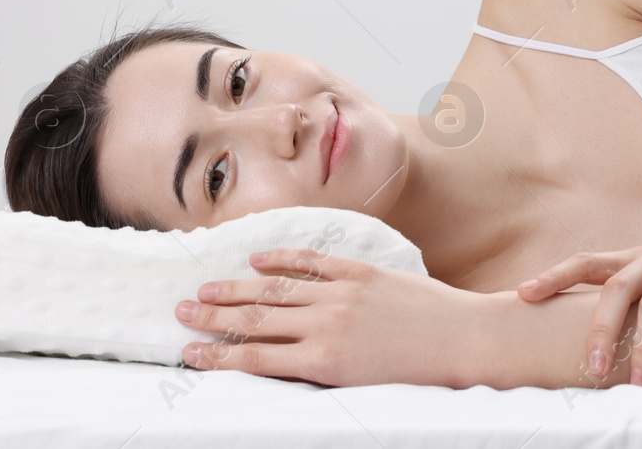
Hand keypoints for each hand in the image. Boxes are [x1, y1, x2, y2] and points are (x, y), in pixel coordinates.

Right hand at [174, 248, 479, 386]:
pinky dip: (283, 257)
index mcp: (323, 362)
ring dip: (235, 288)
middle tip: (179, 313)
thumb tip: (278, 361)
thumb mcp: (358, 384)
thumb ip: (316, 370)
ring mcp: (342, 294)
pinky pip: (314, 261)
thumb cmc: (414, 373)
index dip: (216, 356)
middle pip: (255, 319)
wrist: (462, 342)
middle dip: (213, 318)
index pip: (254, 359)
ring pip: (275, 288)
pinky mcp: (361, 272)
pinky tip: (257, 257)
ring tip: (204, 288)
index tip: (187, 353)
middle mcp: (325, 325)